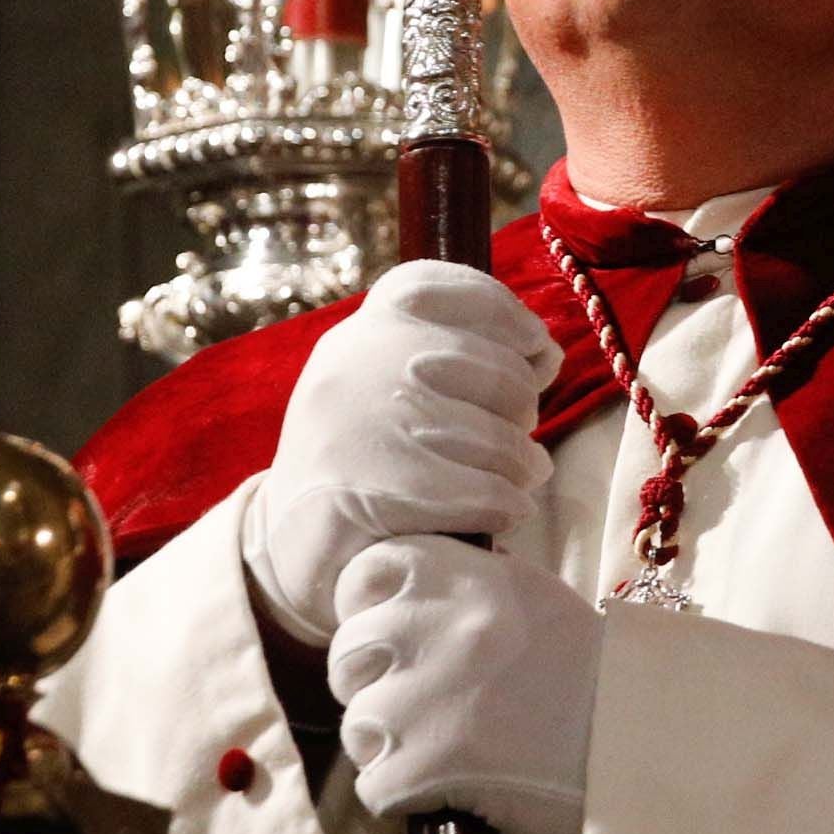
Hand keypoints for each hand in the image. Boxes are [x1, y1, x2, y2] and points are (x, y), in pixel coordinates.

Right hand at [246, 264, 562, 646]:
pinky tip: (506, 514)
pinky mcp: (369, 490)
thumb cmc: (362, 460)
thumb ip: (456, 360)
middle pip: (490, 366)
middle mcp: (354, 364)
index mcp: (358, 333)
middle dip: (522, 407)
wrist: (288, 546)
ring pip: (496, 437)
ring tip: (522, 482)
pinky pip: (483, 493)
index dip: (501, 312)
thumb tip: (545, 353)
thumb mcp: (391, 389)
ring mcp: (358, 424)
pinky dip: (507, 506)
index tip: (532, 350)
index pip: (434, 287)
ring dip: (523, 466)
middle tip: (520, 442)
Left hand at [325, 538, 601, 833]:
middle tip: (421, 708)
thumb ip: (460, 586)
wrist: (642, 746)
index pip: (363, 575)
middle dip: (372, 685)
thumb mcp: (528, 597)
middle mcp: (436, 624)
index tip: (397, 641)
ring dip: (389, 746)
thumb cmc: (590, 675)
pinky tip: (451, 789)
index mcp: (460, 574)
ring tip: (443, 753)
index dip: (369, 611)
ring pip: (358, 724)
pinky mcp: (425, 767)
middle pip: (348, 655)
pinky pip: (375, 786)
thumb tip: (396, 595)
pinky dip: (404, 797)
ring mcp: (426, 696)